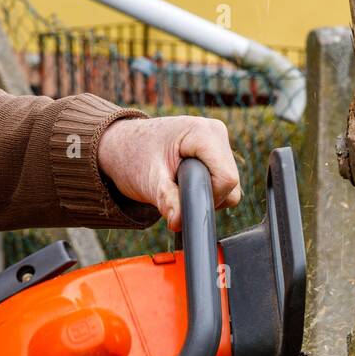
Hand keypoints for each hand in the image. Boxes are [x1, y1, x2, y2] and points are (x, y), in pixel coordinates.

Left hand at [98, 115, 242, 229]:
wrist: (124, 145)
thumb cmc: (133, 156)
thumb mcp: (148, 180)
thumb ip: (167, 200)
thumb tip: (178, 223)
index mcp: (203, 132)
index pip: (226, 178)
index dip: (207, 196)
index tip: (181, 198)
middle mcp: (216, 132)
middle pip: (230, 183)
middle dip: (205, 197)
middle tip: (175, 191)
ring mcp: (218, 141)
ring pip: (230, 186)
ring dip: (205, 195)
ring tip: (177, 185)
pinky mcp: (217, 152)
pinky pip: (224, 183)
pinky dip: (207, 191)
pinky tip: (184, 183)